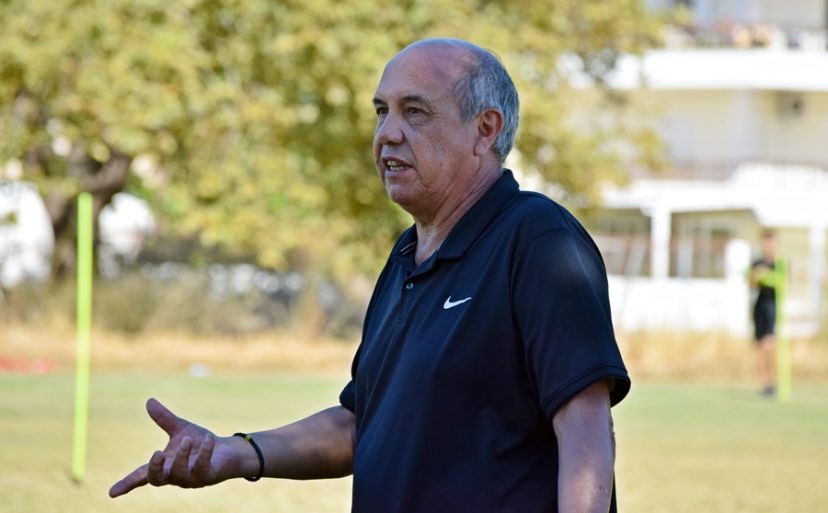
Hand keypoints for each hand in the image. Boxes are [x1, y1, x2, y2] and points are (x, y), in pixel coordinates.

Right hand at [109, 398, 246, 497]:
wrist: (226, 451)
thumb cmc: (199, 443)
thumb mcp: (180, 429)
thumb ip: (164, 419)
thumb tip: (149, 401)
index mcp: (164, 466)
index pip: (142, 476)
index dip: (127, 483)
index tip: (112, 493)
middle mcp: (175, 476)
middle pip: (157, 480)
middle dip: (155, 469)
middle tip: (157, 453)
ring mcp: (191, 479)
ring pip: (180, 474)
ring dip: (181, 456)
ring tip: (186, 439)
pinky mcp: (208, 476)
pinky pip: (202, 467)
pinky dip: (203, 452)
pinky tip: (207, 439)